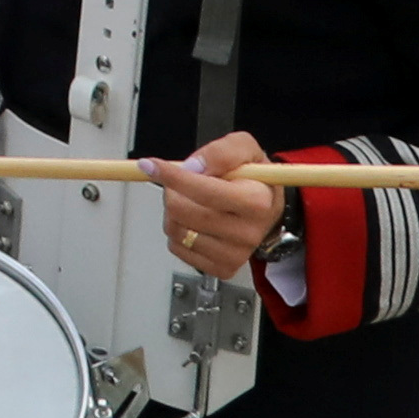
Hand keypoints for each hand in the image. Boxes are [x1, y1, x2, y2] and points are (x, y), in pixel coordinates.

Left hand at [154, 129, 291, 276]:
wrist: (268, 210)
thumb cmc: (254, 178)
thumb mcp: (245, 148)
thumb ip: (222, 151)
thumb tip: (193, 167)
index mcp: (256, 201)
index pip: (205, 191)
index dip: (173, 176)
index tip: (150, 165)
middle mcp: (248, 232)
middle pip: (184, 212)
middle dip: (171, 190)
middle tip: (177, 181)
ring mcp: (235, 254)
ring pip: (177, 231)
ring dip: (172, 211)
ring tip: (188, 200)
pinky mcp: (222, 269)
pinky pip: (178, 249)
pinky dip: (176, 230)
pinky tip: (192, 220)